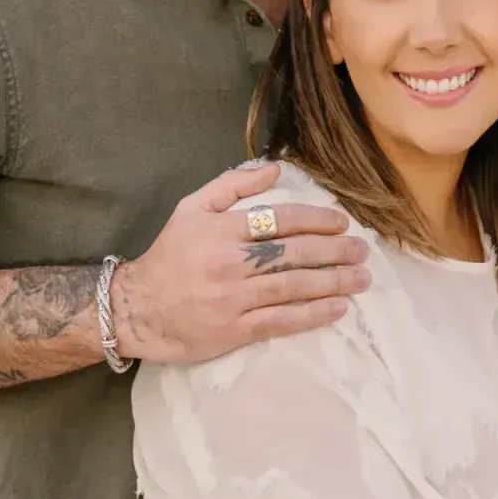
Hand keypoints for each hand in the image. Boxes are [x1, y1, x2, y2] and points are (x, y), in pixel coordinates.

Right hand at [111, 163, 370, 363]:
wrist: (135, 309)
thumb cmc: (169, 256)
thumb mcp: (192, 209)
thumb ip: (232, 185)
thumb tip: (276, 168)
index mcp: (222, 229)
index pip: (281, 220)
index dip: (318, 220)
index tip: (342, 222)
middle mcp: (229, 262)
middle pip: (294, 253)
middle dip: (335, 251)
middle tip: (362, 250)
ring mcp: (233, 298)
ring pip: (294, 287)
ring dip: (334, 282)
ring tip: (361, 278)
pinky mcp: (234, 330)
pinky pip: (282, 321)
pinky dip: (313, 314)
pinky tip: (338, 308)